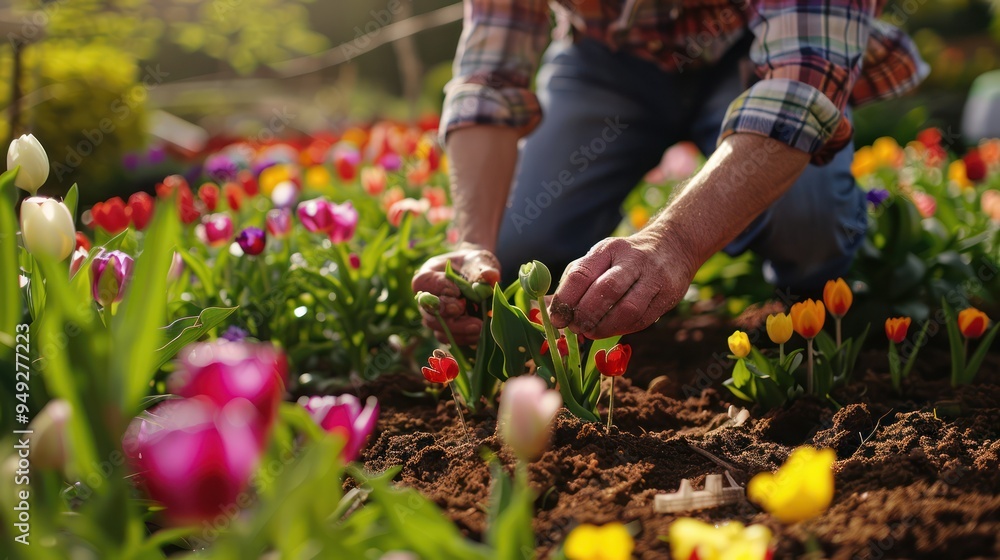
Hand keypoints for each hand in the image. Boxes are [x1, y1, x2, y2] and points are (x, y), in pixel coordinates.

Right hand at [412, 245, 500, 344]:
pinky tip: (479, 335)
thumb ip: (483, 267)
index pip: (423, 282)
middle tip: (463, 309)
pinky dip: (462, 338)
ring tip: (479, 326)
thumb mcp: (480, 260)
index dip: (438, 287)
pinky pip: (447, 338)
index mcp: (429, 274)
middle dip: (446, 313)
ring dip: (457, 329)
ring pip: (436, 327)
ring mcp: (434, 315)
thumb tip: (491, 276)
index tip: (457, 291)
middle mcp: (427, 297)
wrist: (478, 277)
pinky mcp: (445, 328)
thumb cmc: (474, 264)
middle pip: (426, 309)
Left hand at [548, 232, 695, 338]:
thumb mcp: (600, 259)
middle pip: (605, 291)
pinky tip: (612, 329)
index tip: (556, 318)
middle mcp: (632, 260)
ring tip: (591, 332)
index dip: (565, 300)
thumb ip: (575, 281)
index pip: (581, 274)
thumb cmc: (625, 259)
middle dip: (585, 315)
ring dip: (604, 327)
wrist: (673, 246)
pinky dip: (623, 329)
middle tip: (574, 327)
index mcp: (608, 249)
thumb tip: (549, 308)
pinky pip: (643, 319)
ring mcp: (653, 277)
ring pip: (627, 309)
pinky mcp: (668, 295)